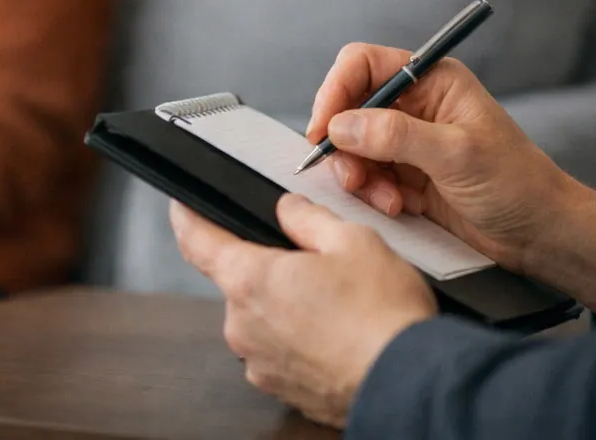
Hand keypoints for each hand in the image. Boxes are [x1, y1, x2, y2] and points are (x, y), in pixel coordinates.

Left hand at [172, 195, 435, 427]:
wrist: (413, 386)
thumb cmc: (384, 318)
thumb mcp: (353, 241)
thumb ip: (308, 217)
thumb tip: (288, 209)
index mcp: (249, 280)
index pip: (196, 240)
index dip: (187, 217)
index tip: (182, 207)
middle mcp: (243, 325)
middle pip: (239, 280)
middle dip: (269, 267)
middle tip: (316, 265)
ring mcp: (260, 363)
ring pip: (263, 318)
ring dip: (288, 307)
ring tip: (339, 306)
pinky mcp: (282, 389)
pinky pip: (281, 352)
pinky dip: (302, 341)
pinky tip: (338, 336)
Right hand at [309, 43, 595, 313]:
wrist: (541, 234)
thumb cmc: (518, 184)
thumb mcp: (457, 154)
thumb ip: (396, 136)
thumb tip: (341, 126)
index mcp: (432, 80)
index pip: (362, 65)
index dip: (335, 91)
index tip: (323, 128)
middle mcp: (415, 105)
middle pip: (348, 107)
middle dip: (344, 143)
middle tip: (351, 173)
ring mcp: (407, 141)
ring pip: (351, 146)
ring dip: (359, 174)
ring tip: (386, 198)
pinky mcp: (404, 174)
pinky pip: (365, 175)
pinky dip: (371, 193)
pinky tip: (397, 206)